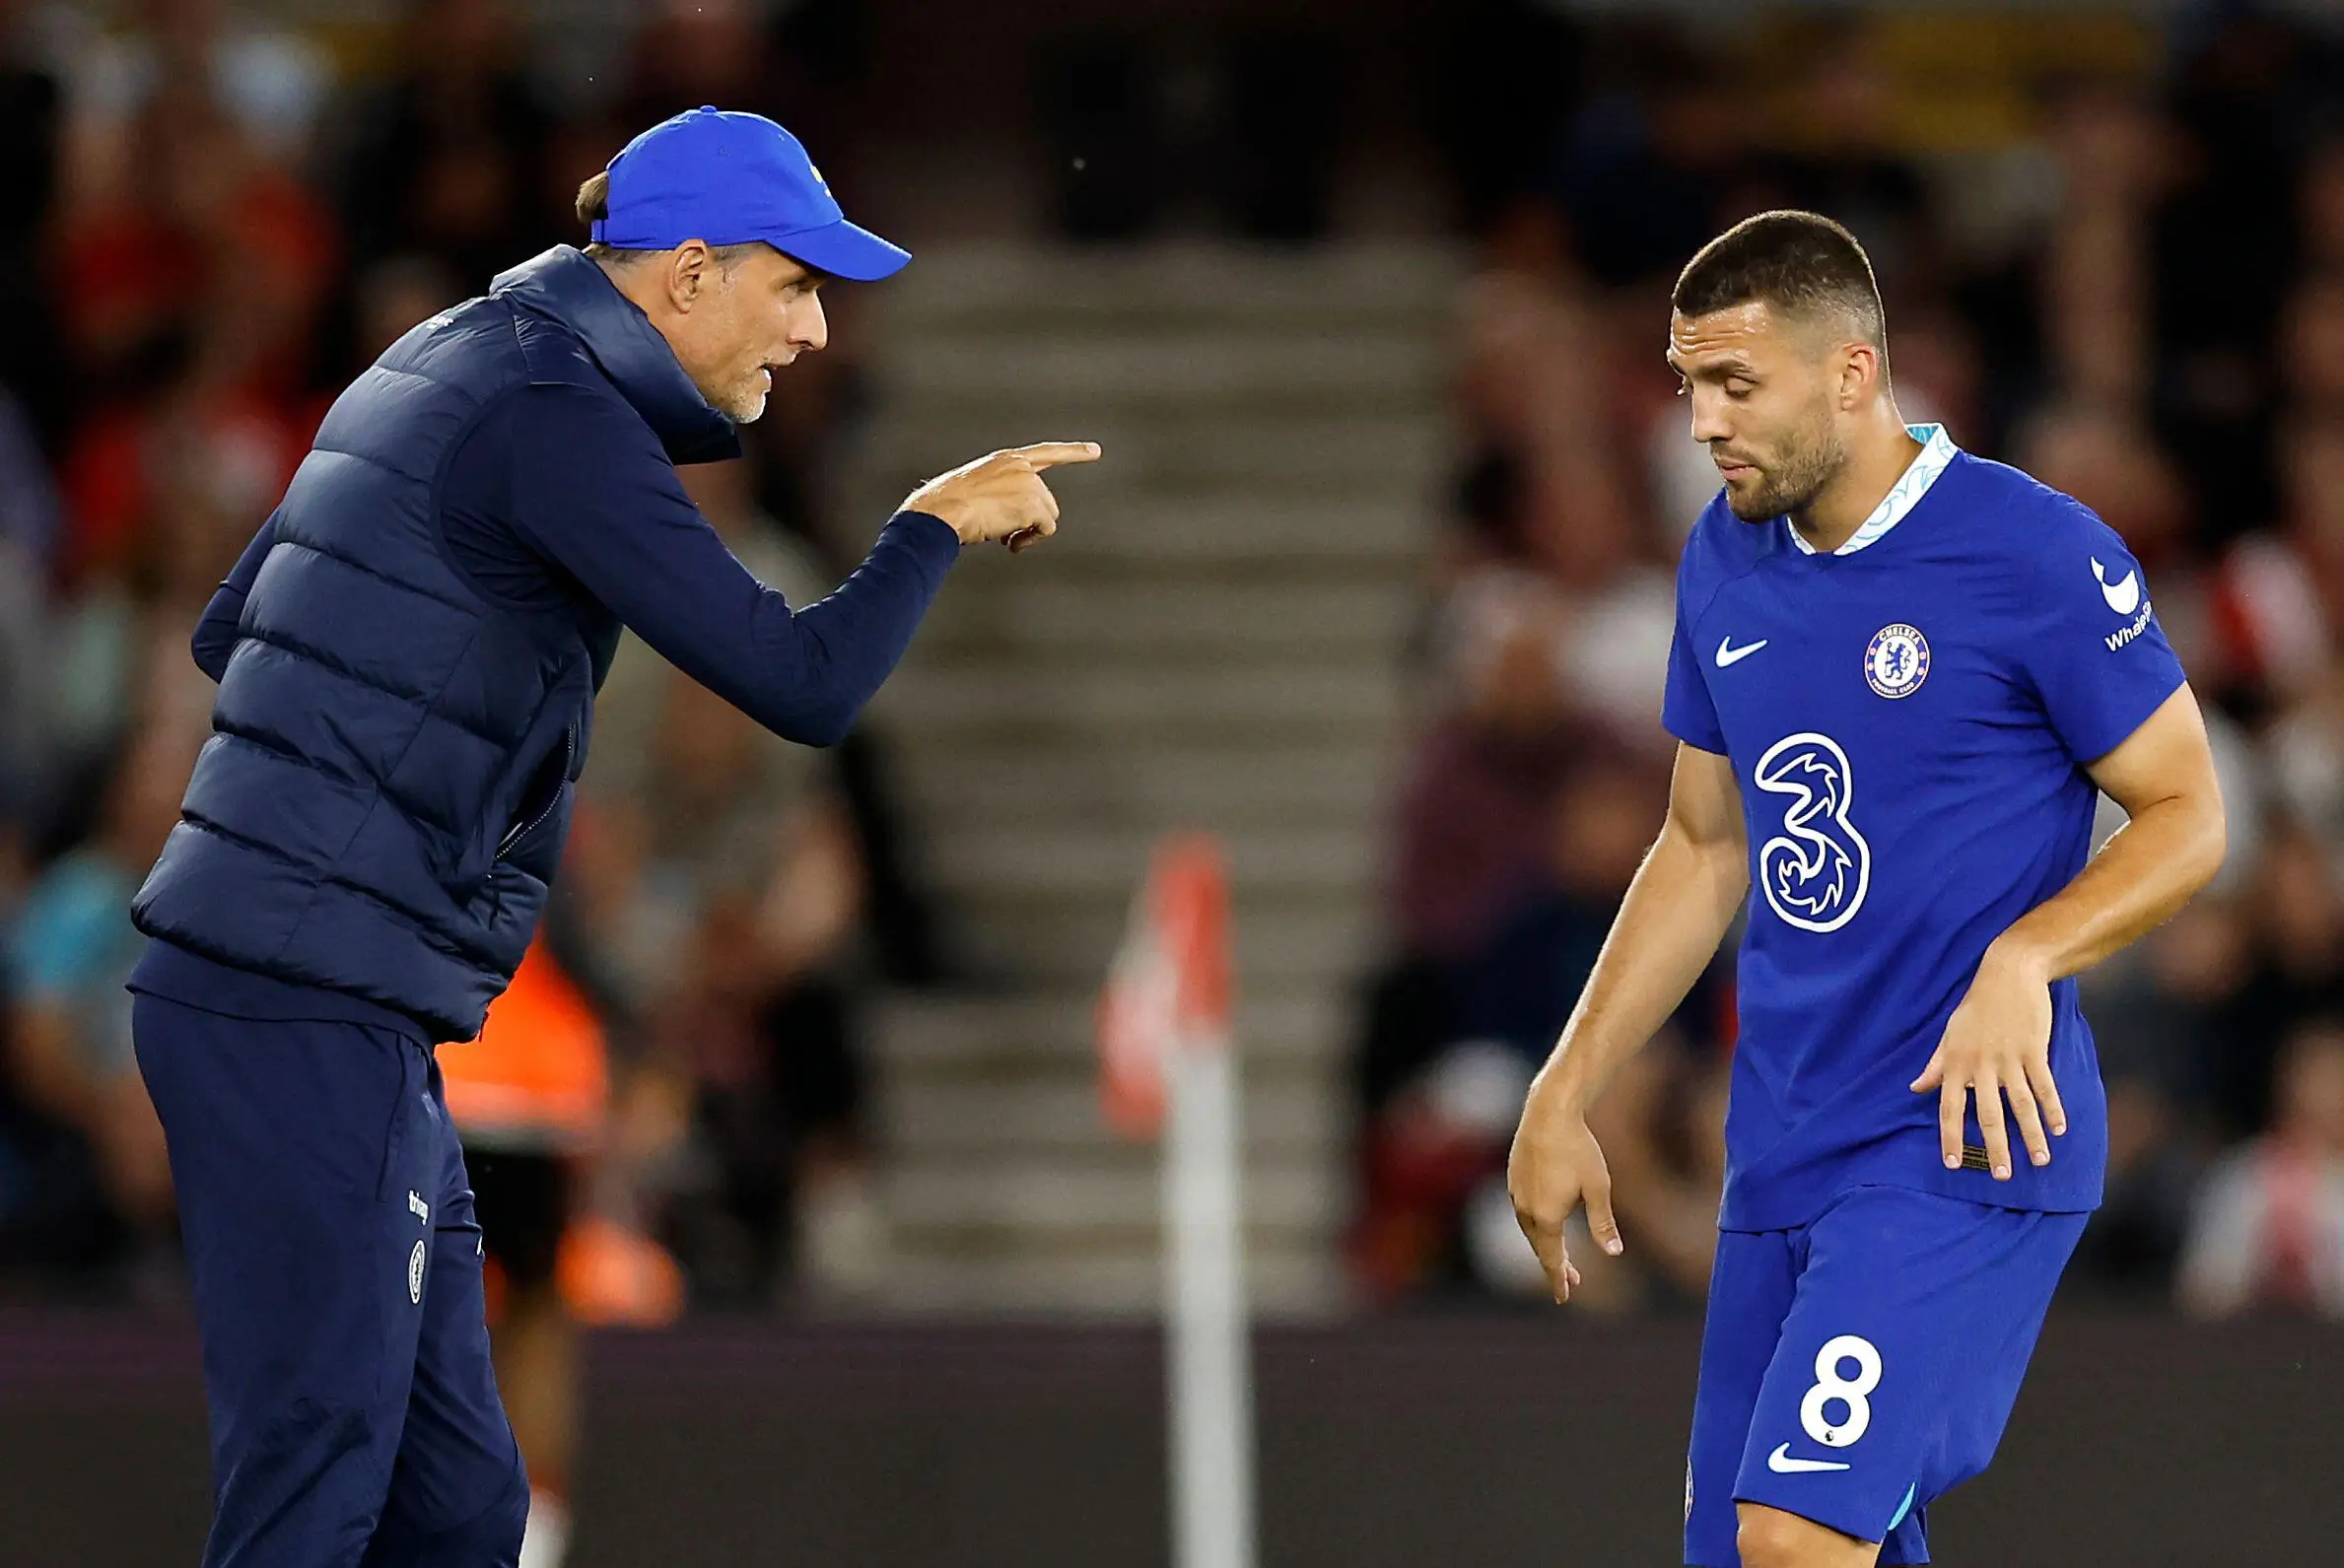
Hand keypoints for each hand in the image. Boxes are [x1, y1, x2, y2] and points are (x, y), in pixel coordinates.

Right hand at [902, 441, 1101, 551]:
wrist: (941, 511)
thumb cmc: (946, 506)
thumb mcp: (974, 490)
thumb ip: (999, 495)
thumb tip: (1010, 525)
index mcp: (1005, 460)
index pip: (1045, 452)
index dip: (1073, 451)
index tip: (1095, 450)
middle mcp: (1021, 466)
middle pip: (1046, 500)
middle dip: (1030, 520)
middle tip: (1003, 533)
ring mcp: (1029, 483)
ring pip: (1048, 516)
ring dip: (1029, 532)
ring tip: (1002, 536)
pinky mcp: (1033, 503)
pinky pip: (1047, 529)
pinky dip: (1031, 540)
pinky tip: (1010, 542)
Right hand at [1507, 1080, 1622, 1303]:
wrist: (1549, 1112)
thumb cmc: (1578, 1149)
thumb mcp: (1598, 1188)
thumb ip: (1603, 1224)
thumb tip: (1614, 1253)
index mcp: (1547, 1217)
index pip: (1552, 1260)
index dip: (1559, 1281)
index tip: (1564, 1298)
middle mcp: (1526, 1209)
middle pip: (1539, 1248)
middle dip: (1555, 1266)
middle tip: (1572, 1281)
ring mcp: (1515, 1193)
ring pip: (1529, 1230)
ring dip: (1545, 1244)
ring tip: (1560, 1252)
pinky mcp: (1513, 1178)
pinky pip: (1523, 1211)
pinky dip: (1536, 1224)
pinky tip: (1547, 1218)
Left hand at [1909, 942, 2065, 1180]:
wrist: (2008, 972)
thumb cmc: (1976, 1006)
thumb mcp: (1949, 1034)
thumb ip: (1936, 1065)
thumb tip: (1915, 1088)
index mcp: (1956, 1063)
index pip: (1950, 1108)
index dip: (1950, 1137)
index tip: (1952, 1164)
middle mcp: (1981, 1064)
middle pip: (1989, 1114)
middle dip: (1995, 1148)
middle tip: (2001, 1176)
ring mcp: (2009, 1058)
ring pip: (2021, 1105)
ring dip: (2032, 1135)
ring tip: (2040, 1161)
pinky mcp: (2034, 1049)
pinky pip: (2044, 1085)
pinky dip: (2053, 1108)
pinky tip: (2060, 1129)